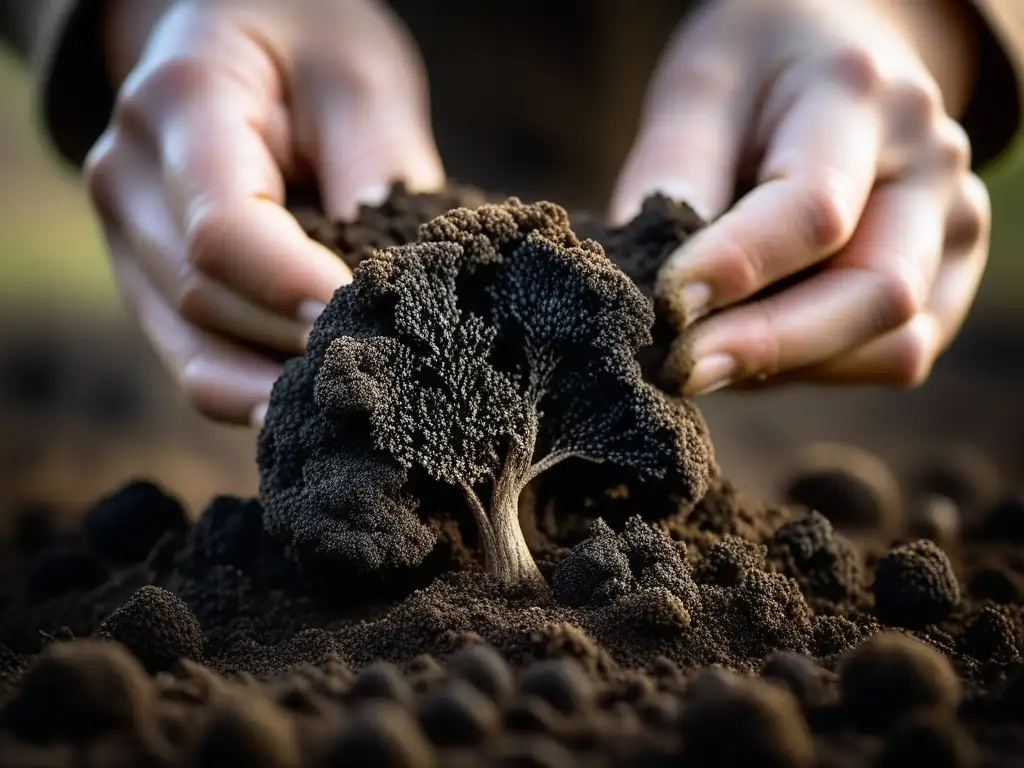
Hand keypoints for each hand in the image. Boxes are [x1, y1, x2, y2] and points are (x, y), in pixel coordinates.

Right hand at [86, 0, 443, 425]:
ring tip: (355, 413)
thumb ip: (379, 166)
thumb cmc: (307, 44)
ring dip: (274, 390)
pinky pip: (192, 360)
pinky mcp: (150, 280)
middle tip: (388, 377)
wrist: (236, 29)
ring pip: (192, 349)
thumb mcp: (360, 78)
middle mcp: (130, 176)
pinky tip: (309, 410)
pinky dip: (251, 394)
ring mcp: (129, 236)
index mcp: (179, 105)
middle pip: (206, 300)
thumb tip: (404, 280)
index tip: (368, 318)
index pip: (222, 230)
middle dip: (297, 347)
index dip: (292, 290)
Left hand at [611, 0, 989, 394]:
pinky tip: (755, 343)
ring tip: (709, 347)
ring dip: (790, 364)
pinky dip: (816, 367)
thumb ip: (677, 171)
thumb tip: (643, 280)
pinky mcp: (949, 279)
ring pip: (891, 342)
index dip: (735, 269)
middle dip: (768, 345)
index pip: (811, 208)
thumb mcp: (701, 87)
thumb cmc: (758, 76)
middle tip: (680, 370)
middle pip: (876, 290)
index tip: (664, 307)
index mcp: (862, 97)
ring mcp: (952, 225)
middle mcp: (930, 163)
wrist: (841, 59)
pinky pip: (893, 356)